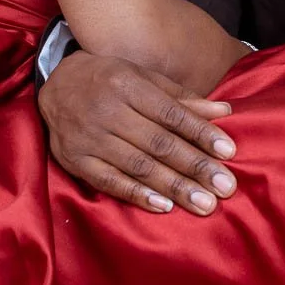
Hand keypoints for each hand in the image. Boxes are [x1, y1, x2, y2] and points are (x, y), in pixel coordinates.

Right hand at [37, 51, 239, 215]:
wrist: (55, 85)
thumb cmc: (108, 80)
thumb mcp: (142, 77)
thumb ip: (181, 98)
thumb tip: (224, 111)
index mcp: (128, 85)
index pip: (171, 113)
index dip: (200, 133)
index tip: (228, 152)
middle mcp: (108, 110)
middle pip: (158, 143)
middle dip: (195, 166)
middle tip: (225, 187)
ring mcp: (90, 138)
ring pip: (138, 166)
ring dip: (174, 186)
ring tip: (205, 203)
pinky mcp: (76, 160)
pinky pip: (109, 182)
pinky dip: (137, 195)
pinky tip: (164, 207)